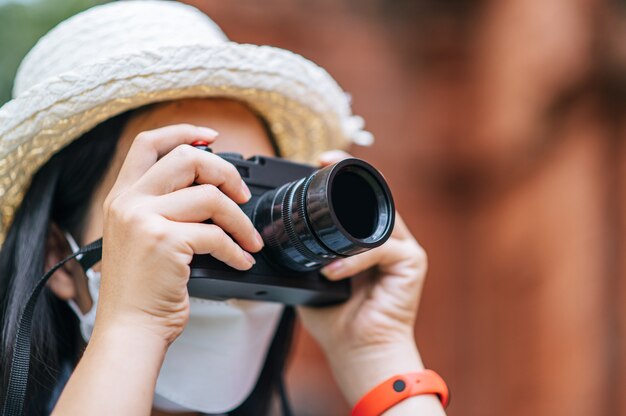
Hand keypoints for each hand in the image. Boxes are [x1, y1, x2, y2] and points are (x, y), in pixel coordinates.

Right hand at [97, 124, 263, 343]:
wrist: (130, 329)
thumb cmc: (141, 290)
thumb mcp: (141, 238)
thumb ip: (163, 209)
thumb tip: (211, 188)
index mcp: (122, 197)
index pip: (148, 143)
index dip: (183, 132)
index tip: (212, 137)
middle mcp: (129, 203)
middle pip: (187, 158)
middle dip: (225, 172)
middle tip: (242, 196)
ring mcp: (144, 220)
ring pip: (210, 196)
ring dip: (241, 220)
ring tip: (249, 240)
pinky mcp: (165, 241)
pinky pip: (216, 234)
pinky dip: (237, 249)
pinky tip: (241, 261)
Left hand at [298, 150, 429, 407]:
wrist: (357, 352)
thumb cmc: (337, 320)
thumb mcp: (312, 280)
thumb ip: (303, 257)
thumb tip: (271, 241)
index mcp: (367, 241)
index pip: (358, 200)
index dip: (343, 177)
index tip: (321, 160)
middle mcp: (389, 240)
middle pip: (373, 196)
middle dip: (351, 176)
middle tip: (325, 162)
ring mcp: (404, 249)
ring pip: (378, 217)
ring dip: (351, 213)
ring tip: (325, 214)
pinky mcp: (412, 263)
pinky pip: (379, 251)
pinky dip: (353, 261)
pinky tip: (332, 273)